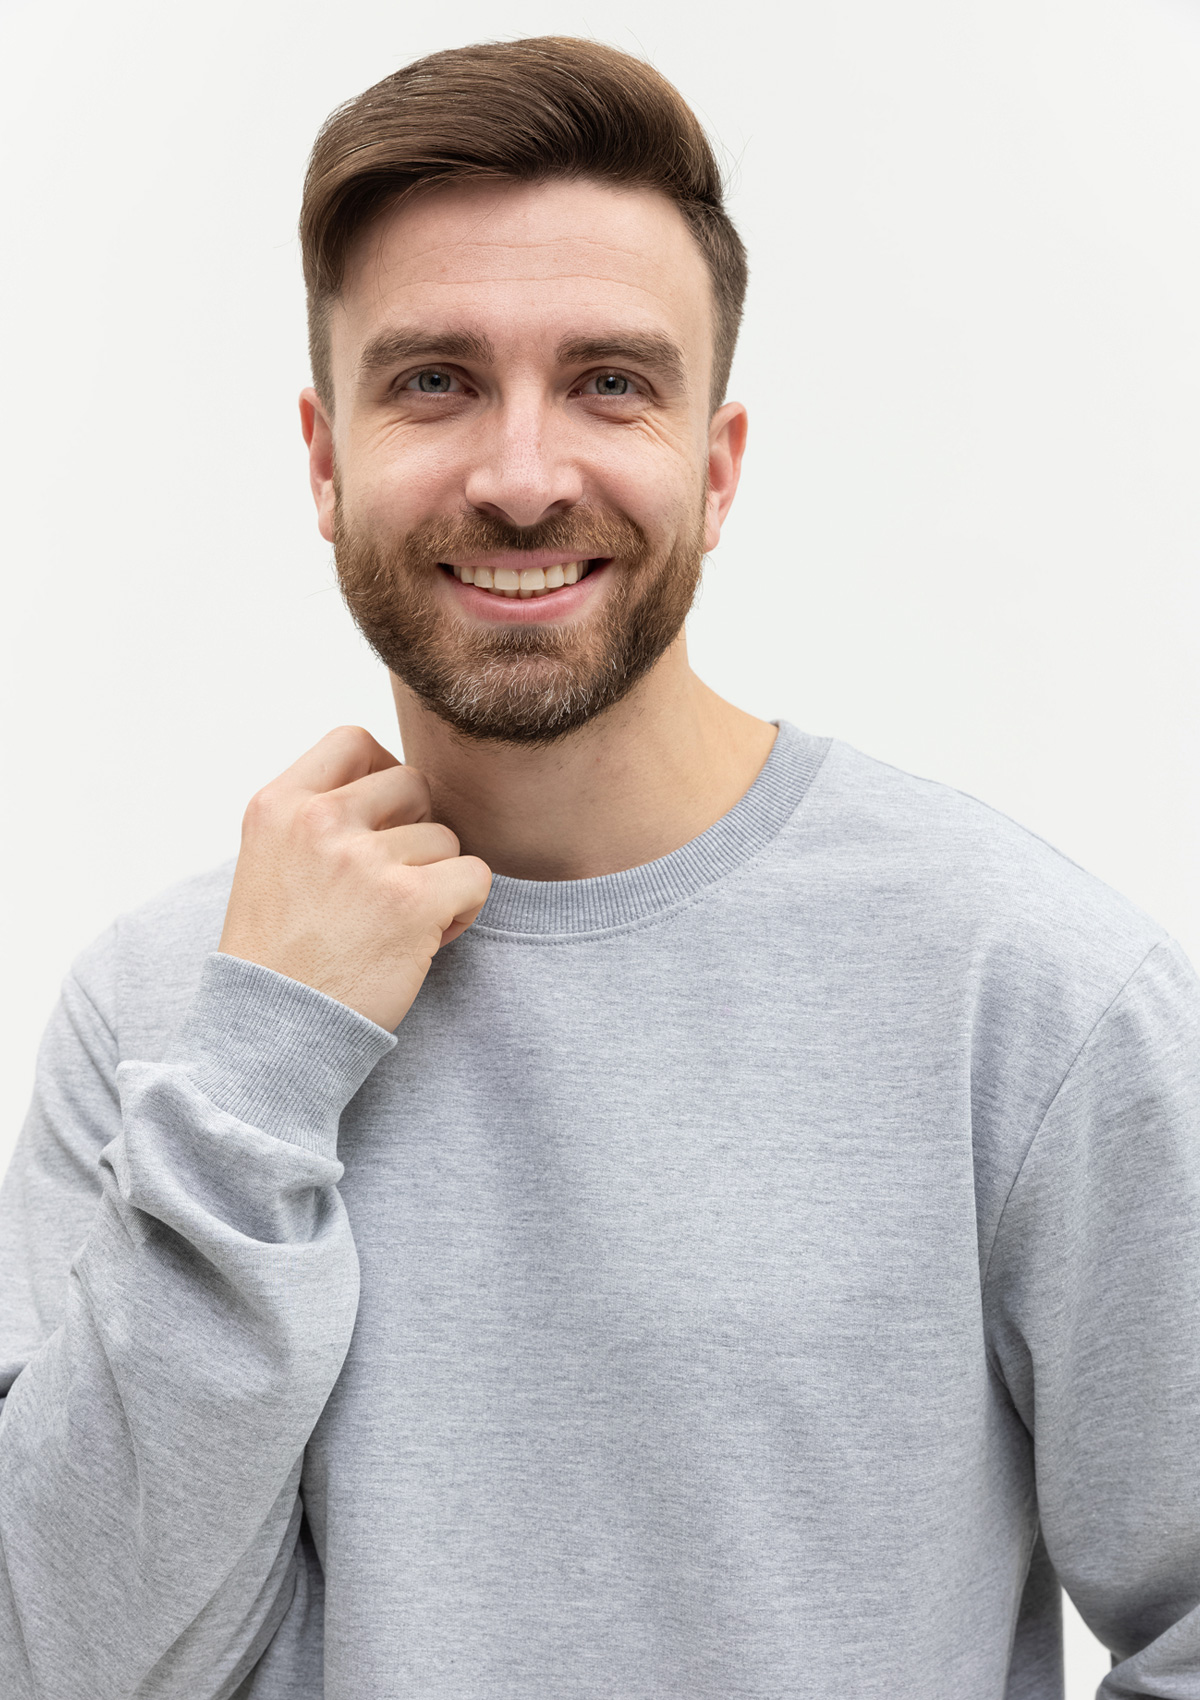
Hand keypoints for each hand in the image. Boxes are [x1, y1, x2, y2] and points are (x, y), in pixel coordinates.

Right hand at [218, 725, 491, 1029]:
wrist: (269, 1037)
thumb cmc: (278, 958)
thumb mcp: (270, 862)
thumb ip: (317, 817)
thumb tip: (397, 784)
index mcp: (277, 805)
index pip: (352, 741)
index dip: (381, 774)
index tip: (380, 820)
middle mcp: (319, 822)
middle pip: (412, 785)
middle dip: (416, 832)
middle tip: (392, 885)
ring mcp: (364, 861)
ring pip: (445, 839)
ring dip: (436, 881)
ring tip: (397, 926)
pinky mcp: (411, 902)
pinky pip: (475, 876)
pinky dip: (463, 909)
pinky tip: (427, 940)